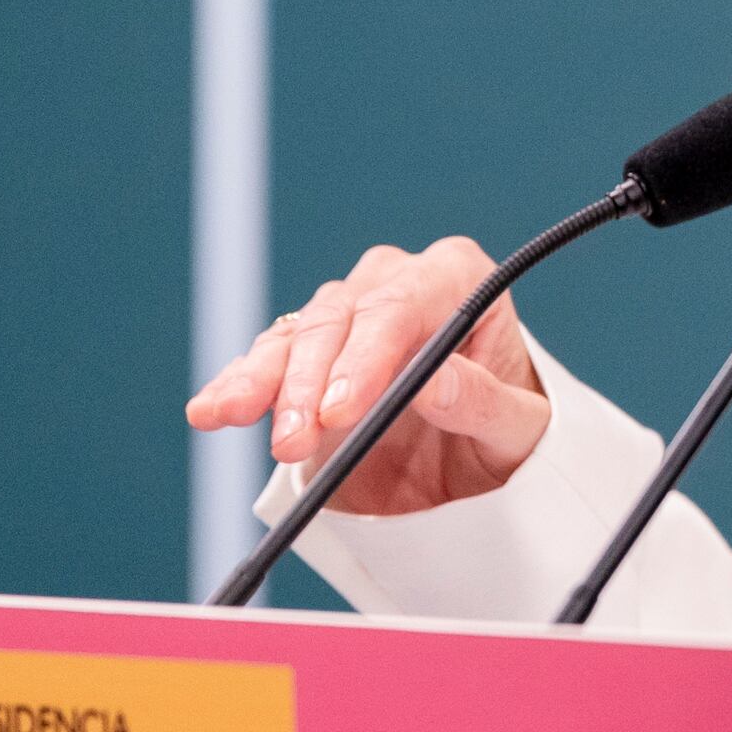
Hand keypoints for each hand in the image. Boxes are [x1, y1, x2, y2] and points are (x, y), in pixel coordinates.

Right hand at [182, 238, 552, 514]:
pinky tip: (211, 408)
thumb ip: (484, 402)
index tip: (341, 408)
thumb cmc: (511, 428)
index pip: (402, 306)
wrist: (482, 453)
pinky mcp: (312, 351)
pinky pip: (268, 360)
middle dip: (308, 382)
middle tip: (294, 440)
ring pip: (295, 334)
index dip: (365, 356)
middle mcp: (398, 282)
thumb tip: (437, 383)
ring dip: (262, 382)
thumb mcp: (520, 428)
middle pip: (340, 319)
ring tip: (230, 416)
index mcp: (457, 277)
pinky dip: (239, 385)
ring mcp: (350, 312)